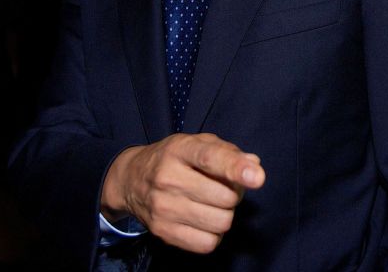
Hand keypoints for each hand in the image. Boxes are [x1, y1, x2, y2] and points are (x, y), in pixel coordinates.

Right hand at [101, 133, 264, 253]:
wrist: (131, 180)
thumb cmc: (173, 159)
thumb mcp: (197, 143)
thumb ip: (227, 151)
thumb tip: (253, 164)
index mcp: (180, 149)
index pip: (210, 158)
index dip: (236, 168)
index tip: (256, 177)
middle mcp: (168, 178)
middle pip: (224, 198)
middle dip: (234, 194)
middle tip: (223, 188)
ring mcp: (164, 207)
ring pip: (220, 223)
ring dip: (225, 215)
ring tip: (213, 204)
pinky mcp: (162, 231)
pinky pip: (207, 244)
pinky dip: (213, 235)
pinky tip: (203, 221)